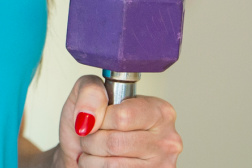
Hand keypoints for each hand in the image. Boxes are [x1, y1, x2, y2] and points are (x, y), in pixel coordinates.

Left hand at [55, 75, 182, 166]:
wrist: (84, 148)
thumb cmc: (93, 122)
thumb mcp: (89, 91)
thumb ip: (90, 92)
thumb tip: (89, 117)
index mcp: (159, 111)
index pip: (123, 116)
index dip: (99, 119)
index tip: (95, 119)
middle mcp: (168, 139)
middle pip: (115, 143)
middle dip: (91, 140)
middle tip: (92, 136)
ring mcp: (162, 164)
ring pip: (112, 165)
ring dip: (92, 157)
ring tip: (95, 149)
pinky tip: (102, 161)